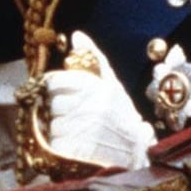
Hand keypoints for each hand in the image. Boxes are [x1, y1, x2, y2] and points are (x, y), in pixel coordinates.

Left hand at [46, 31, 155, 170]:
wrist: (139, 155)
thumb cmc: (122, 116)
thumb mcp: (112, 84)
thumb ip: (94, 58)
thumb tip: (76, 35)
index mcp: (95, 88)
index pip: (54, 81)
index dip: (56, 88)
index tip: (64, 93)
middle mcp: (88, 108)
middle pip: (51, 103)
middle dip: (60, 110)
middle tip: (76, 116)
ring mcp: (81, 131)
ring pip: (51, 125)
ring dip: (60, 129)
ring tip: (79, 132)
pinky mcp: (75, 153)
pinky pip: (54, 144)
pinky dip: (62, 146)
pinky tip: (77, 146)